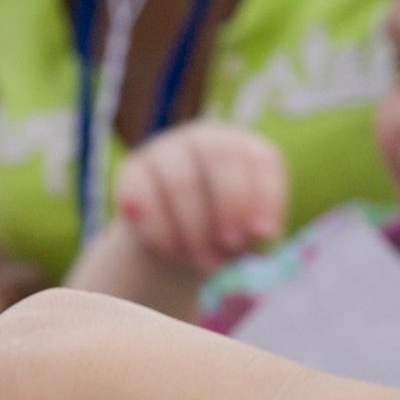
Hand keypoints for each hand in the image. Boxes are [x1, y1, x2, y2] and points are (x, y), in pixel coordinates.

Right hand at [114, 121, 287, 271]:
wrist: (174, 240)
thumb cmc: (222, 234)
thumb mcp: (244, 235)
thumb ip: (255, 233)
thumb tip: (261, 234)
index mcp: (246, 150)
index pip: (262, 161)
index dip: (266, 196)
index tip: (264, 234)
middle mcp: (207, 139)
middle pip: (221, 160)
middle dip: (229, 207)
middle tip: (231, 245)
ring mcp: (167, 149)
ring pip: (181, 182)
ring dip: (194, 228)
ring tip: (202, 260)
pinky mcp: (133, 170)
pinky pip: (144, 197)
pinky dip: (159, 229)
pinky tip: (171, 250)